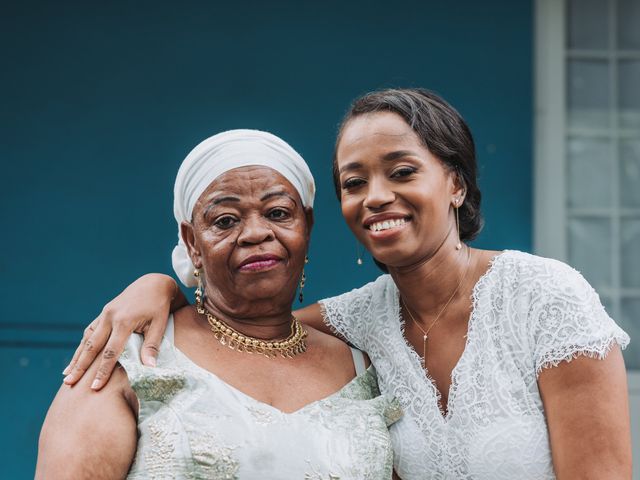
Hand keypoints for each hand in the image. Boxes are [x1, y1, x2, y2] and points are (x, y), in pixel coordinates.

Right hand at [63, 273, 183, 389]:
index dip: (102, 371)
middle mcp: (110, 317)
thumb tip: (149, 368)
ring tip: (67, 374)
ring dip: (77, 356)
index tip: (94, 387)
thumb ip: (152, 346)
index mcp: (124, 321)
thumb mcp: (160, 325)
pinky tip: (77, 356)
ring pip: (87, 338)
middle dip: (80, 366)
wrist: (153, 284)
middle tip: (68, 383)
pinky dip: (83, 344)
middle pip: (92, 346)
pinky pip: (90, 330)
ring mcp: (105, 313)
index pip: (111, 352)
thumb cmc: (159, 306)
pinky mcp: (104, 312)